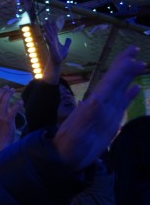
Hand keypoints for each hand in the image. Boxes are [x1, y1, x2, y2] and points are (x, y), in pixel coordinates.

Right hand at [0, 86, 20, 152]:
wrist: (0, 144)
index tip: (0, 89)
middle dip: (3, 92)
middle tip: (8, 87)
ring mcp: (0, 117)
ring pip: (4, 102)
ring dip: (9, 95)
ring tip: (13, 91)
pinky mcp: (8, 121)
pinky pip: (13, 110)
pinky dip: (17, 105)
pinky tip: (20, 102)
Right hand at [42, 19, 70, 83]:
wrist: (57, 62)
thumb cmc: (60, 55)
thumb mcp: (66, 48)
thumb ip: (67, 43)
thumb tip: (69, 38)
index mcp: (56, 40)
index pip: (54, 31)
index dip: (53, 26)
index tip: (51, 20)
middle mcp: (53, 41)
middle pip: (50, 31)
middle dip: (48, 25)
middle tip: (45, 19)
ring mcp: (52, 44)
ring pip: (49, 35)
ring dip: (46, 29)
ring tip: (44, 24)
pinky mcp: (51, 48)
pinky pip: (49, 42)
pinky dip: (47, 38)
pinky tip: (45, 34)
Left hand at [53, 46, 143, 169]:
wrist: (64, 156)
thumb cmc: (69, 145)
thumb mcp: (77, 131)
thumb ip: (87, 118)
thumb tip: (97, 101)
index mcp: (94, 104)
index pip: (110, 82)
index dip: (120, 69)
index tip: (132, 56)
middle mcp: (101, 104)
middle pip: (114, 80)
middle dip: (124, 64)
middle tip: (135, 48)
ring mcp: (106, 111)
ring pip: (119, 89)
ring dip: (128, 76)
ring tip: (139, 64)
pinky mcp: (109, 120)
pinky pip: (121, 104)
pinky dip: (129, 95)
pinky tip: (136, 88)